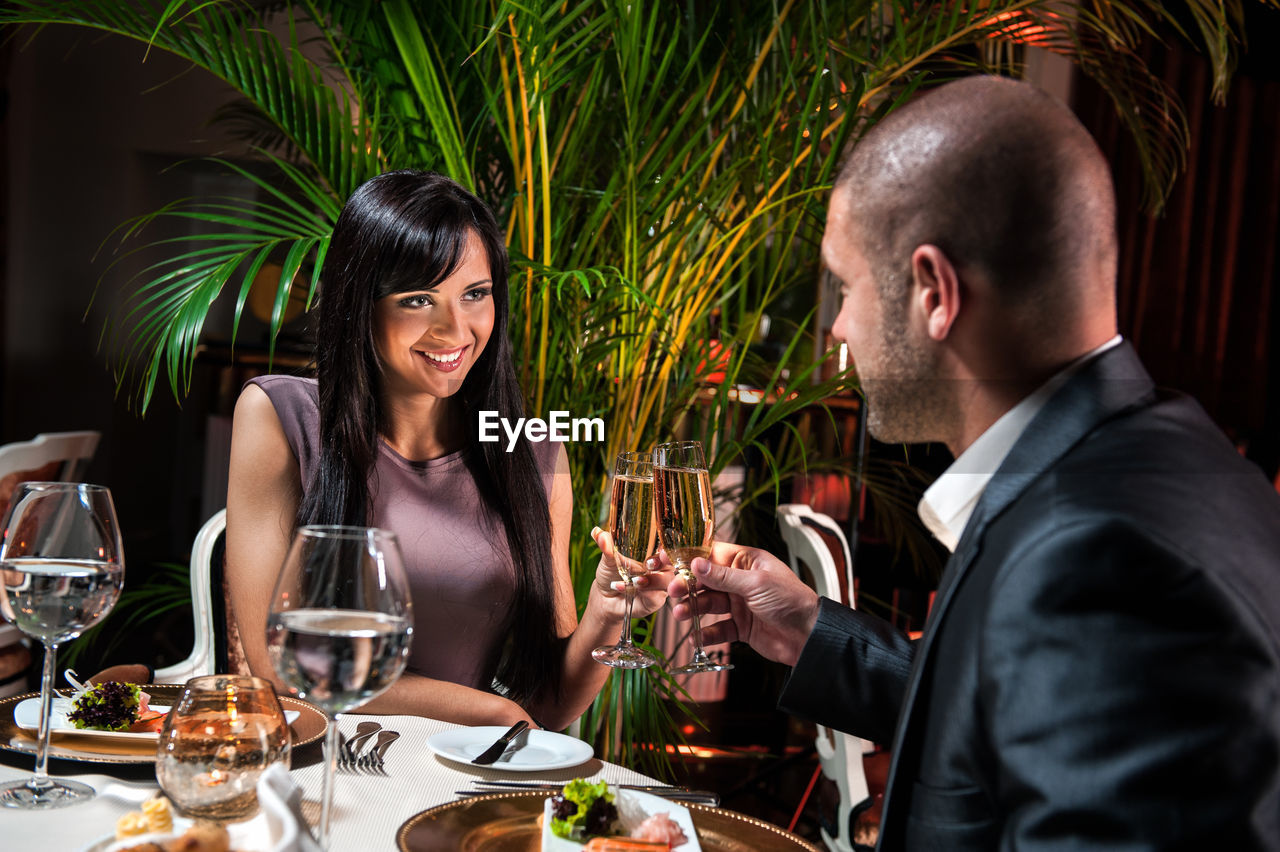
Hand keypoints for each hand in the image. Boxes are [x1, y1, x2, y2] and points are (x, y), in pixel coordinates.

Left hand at [590, 526, 668, 619]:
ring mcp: (659, 586)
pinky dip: (642, 593)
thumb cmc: (611, 574)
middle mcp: (660, 569)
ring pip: (666, 581)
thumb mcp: (608, 558)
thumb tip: (597, 532)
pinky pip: (655, 597)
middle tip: (649, 563)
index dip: (668, 547)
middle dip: (664, 563)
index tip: (661, 547)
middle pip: (672, 564)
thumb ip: (606, 546)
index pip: (668, 548)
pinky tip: (623, 587)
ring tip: (634, 580)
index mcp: (654, 555)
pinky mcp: (654, 601)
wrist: (603, 598)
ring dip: (653, 580)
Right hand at [666, 542, 819, 666]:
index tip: (667, 560)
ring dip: (693, 609)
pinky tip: (696, 637)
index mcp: (746, 561)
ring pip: (708, 604)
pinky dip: (706, 633)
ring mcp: (739, 604)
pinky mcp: (741, 626)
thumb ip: (723, 576)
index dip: (689, 558)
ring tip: (681, 615)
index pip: (711, 555)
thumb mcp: (755, 583)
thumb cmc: (791, 600)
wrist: (809, 636)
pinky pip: (717, 628)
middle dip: (688, 586)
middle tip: (674, 592)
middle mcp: (740, 580)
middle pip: (705, 580)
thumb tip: (696, 564)